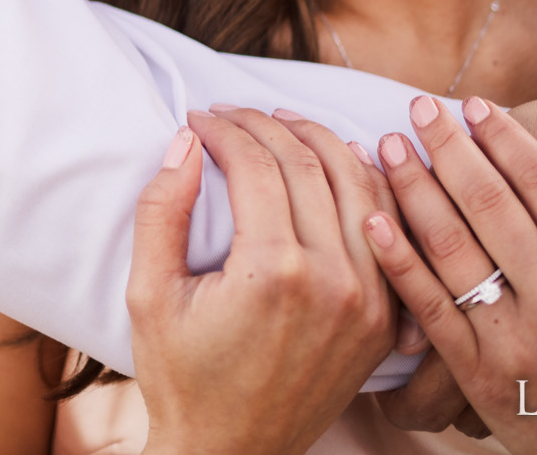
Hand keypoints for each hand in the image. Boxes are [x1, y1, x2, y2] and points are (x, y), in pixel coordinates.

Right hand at [127, 107, 396, 454]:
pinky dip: (367, 187)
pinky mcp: (386, 320)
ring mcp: (369, 302)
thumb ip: (162, 209)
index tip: (198, 117)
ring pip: (360, 186)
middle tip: (234, 114)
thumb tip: (187, 141)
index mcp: (273, 272)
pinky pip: (388, 232)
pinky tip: (340, 162)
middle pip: (310, 164)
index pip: (258, 165)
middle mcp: (334, 282)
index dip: (226, 129)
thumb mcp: (148, 293)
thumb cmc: (180, 376)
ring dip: (322, 142)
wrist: (231, 453)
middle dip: (267, 125)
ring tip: (284, 123)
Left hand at [366, 95, 536, 452]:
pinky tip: (373, 218)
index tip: (474, 105)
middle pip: (489, 205)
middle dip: (447, 148)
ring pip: (451, 248)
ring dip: (413, 189)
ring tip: (387, 147)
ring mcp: (517, 343)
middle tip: (417, 108)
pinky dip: (398, 260)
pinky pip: (430, 308)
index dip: (505, 139)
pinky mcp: (481, 376)